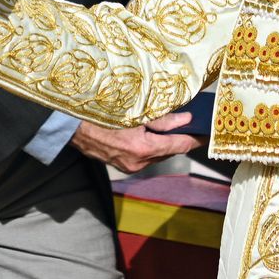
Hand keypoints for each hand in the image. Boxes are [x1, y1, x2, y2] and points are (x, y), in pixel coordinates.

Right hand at [70, 113, 203, 172]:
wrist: (72, 126)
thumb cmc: (100, 113)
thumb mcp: (133, 112)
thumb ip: (162, 119)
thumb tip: (186, 120)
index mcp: (142, 147)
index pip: (178, 145)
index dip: (194, 139)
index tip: (206, 134)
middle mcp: (138, 162)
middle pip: (168, 152)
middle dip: (178, 139)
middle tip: (188, 125)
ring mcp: (130, 167)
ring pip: (157, 155)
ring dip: (163, 143)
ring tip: (168, 128)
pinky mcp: (123, 166)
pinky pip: (145, 157)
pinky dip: (150, 147)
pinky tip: (148, 135)